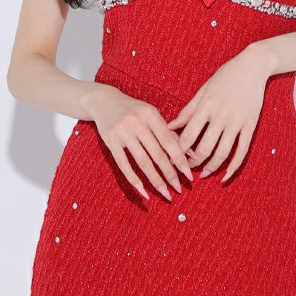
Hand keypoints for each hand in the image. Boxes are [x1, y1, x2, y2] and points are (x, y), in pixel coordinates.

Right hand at [84, 83, 193, 200]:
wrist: (104, 101)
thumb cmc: (134, 110)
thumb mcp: (152, 115)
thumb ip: (170, 133)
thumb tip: (191, 154)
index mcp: (150, 114)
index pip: (169, 141)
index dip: (180, 159)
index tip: (189, 175)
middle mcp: (136, 123)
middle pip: (157, 154)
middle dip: (170, 174)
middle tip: (179, 189)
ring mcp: (122, 133)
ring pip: (142, 162)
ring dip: (155, 180)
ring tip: (166, 193)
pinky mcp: (110, 142)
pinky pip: (124, 165)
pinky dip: (134, 180)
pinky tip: (144, 192)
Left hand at [166, 45, 270, 182]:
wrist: (253, 66)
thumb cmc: (226, 75)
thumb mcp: (203, 89)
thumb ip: (188, 110)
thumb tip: (170, 126)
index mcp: (206, 106)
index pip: (188, 135)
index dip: (179, 151)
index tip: (174, 157)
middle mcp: (221, 116)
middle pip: (204, 148)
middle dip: (193, 163)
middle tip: (187, 169)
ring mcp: (237, 121)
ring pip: (223, 153)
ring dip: (211, 168)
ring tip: (203, 174)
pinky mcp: (250, 125)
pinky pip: (242, 151)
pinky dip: (233, 167)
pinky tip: (225, 176)